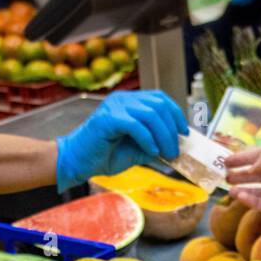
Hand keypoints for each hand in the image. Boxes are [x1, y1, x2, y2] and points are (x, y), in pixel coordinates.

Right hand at [55, 90, 187, 190]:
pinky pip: (136, 125)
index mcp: (129, 103)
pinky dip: (148, 139)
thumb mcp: (135, 151)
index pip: (160, 99)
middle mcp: (122, 99)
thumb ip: (153, 147)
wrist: (77, 162)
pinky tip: (152, 152)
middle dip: (172, 129)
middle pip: (159, 106)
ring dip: (163, 136)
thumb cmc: (103, 156)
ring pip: (151, 114)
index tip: (183, 133)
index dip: (175, 114)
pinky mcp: (108, 119)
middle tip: (175, 150)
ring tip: (167, 153)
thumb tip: (174, 151)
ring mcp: (115, 107)